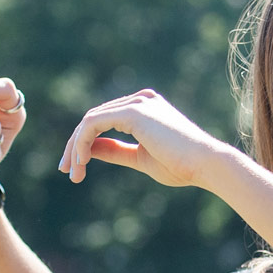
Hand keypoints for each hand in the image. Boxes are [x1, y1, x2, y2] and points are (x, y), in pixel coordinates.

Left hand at [57, 88, 233, 188]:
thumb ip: (115, 151)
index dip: (84, 144)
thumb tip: (89, 151)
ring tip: (73, 173)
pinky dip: (82, 143)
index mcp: (144, 108)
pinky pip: (93, 124)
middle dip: (74, 146)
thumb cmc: (182, 165)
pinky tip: (82, 162)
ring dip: (76, 147)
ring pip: (89, 121)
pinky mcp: (132, 112)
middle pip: (92, 119)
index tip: (75, 169)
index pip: (103, 121)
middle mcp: (139, 100)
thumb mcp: (140, 159)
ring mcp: (136, 103)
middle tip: (67, 172)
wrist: (205, 164)